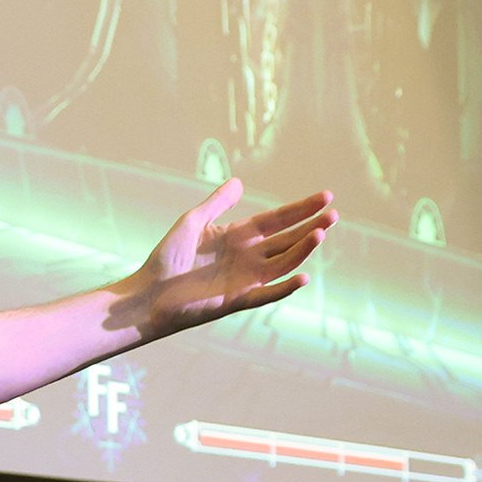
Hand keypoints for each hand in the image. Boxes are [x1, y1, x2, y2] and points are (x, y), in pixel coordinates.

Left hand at [124, 180, 334, 338]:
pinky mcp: (236, 300)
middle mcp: (247, 257)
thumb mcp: (193, 222)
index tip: (325, 196)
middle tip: (333, 213)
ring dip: (302, 250)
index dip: (301, 208)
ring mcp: (244, 279)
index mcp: (239, 236)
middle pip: (287, 239)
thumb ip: (217, 203)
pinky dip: (284, 288)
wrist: (148, 293)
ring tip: (321, 233)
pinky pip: (266, 294)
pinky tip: (302, 276)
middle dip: (310, 226)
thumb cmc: (167, 258)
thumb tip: (240, 182)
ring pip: (283, 263)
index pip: (278, 219)